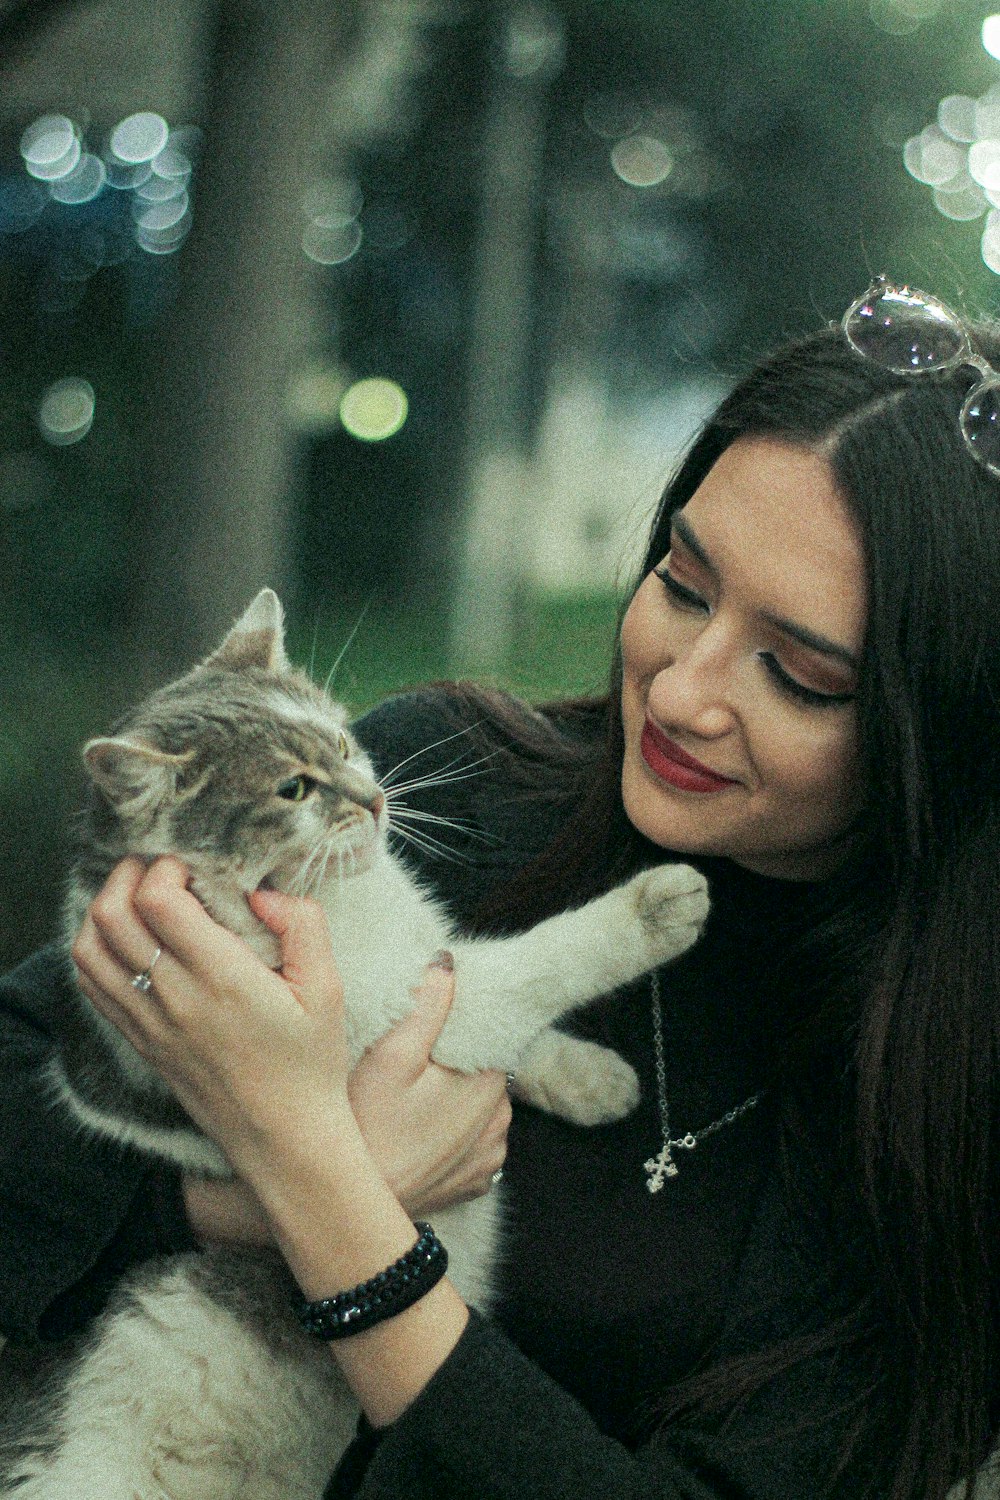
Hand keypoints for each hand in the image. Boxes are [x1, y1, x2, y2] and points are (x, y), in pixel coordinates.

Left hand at [72, 856, 355, 1184]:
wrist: (284, 1138)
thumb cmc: (310, 1062)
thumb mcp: (328, 988)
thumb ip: (303, 925)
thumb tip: (261, 892)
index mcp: (223, 978)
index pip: (158, 903)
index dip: (165, 868)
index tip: (191, 866)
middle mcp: (176, 999)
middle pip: (113, 916)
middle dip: (129, 875)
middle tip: (159, 869)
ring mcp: (150, 1023)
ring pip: (90, 949)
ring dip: (105, 910)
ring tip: (138, 898)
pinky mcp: (140, 1042)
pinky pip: (92, 986)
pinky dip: (95, 950)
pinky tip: (128, 940)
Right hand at [349, 958, 510, 1215]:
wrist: (354, 1206)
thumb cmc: (369, 1127)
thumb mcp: (392, 1056)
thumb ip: (427, 1005)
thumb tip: (448, 963)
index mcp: (489, 1082)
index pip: (489, 1033)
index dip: (459, 1022)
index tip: (429, 1023)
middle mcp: (501, 1119)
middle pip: (483, 1069)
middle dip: (456, 1059)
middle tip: (414, 1058)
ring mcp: (490, 1156)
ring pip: (479, 1106)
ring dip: (456, 1097)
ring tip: (414, 1095)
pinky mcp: (475, 1182)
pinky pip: (472, 1143)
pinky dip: (453, 1133)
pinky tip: (420, 1129)